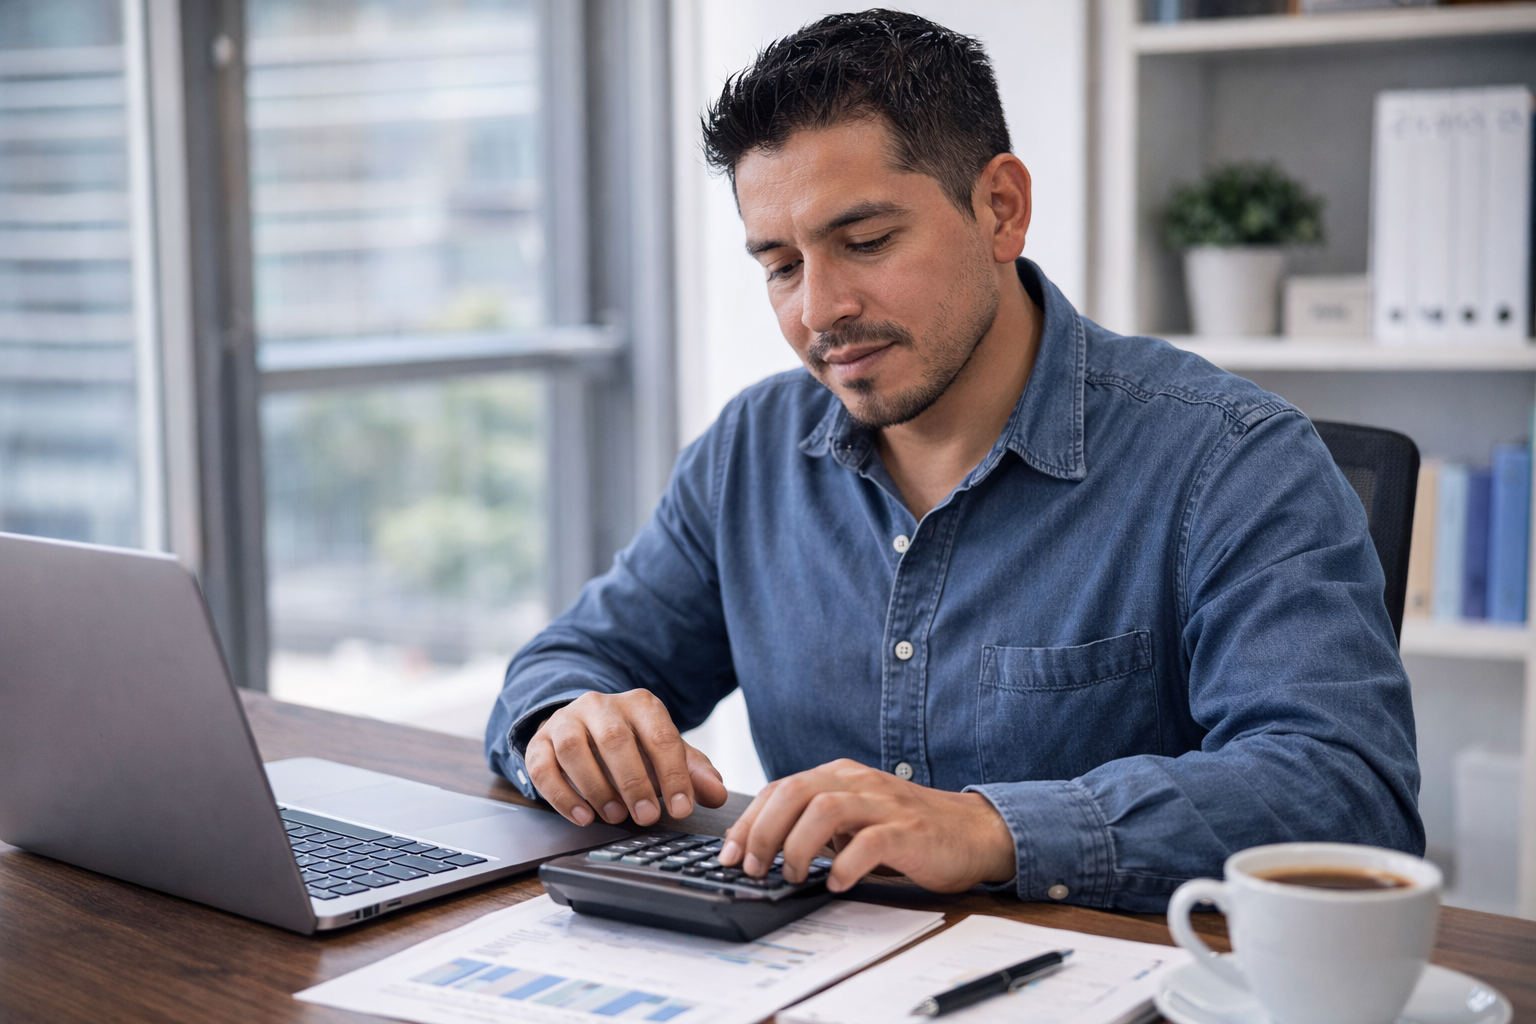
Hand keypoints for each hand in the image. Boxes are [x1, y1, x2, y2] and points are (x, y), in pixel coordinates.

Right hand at [525, 689, 728, 826]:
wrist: (586, 728)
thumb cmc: (634, 745)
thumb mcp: (666, 754)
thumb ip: (693, 772)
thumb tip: (717, 794)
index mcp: (640, 704)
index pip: (660, 735)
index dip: (673, 774)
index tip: (681, 808)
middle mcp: (600, 705)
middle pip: (614, 739)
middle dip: (632, 782)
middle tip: (645, 817)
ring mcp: (566, 721)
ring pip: (574, 749)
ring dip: (595, 787)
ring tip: (613, 816)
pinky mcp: (540, 741)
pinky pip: (543, 766)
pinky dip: (561, 795)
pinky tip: (583, 816)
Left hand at [717, 759, 1015, 892]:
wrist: (974, 832)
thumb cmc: (910, 830)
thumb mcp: (856, 817)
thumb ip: (817, 823)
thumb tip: (763, 850)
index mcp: (840, 775)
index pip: (780, 788)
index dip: (749, 821)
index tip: (729, 853)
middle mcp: (858, 782)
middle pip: (794, 792)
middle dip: (763, 831)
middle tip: (751, 867)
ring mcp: (884, 804)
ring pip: (824, 809)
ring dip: (797, 847)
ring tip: (791, 876)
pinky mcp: (908, 830)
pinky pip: (869, 842)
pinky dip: (845, 864)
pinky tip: (836, 883)